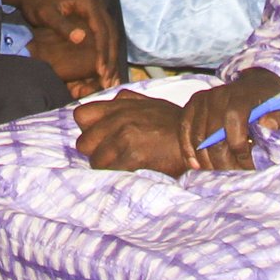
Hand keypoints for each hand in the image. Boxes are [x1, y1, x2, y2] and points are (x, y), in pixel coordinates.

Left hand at [6, 0, 120, 96]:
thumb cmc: (37, 3)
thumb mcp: (46, 15)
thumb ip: (62, 26)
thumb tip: (81, 38)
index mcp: (88, 2)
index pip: (101, 29)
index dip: (102, 51)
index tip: (101, 70)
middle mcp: (97, 3)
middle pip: (111, 33)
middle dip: (111, 56)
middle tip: (108, 79)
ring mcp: (97, 9)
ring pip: (111, 35)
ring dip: (110, 55)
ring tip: (108, 77)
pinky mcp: (94, 16)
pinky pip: (105, 34)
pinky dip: (106, 50)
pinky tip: (103, 66)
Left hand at [71, 90, 190, 174]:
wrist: (198, 137)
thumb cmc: (175, 123)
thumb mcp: (149, 103)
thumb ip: (126, 102)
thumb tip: (110, 102)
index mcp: (120, 105)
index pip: (81, 116)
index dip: (88, 131)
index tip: (100, 140)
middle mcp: (119, 120)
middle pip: (84, 143)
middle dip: (96, 153)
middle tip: (114, 157)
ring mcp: (125, 138)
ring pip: (96, 162)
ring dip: (108, 168)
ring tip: (125, 167)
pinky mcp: (134, 157)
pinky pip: (111, 173)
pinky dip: (119, 177)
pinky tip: (132, 174)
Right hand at [177, 69, 279, 171]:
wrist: (259, 84)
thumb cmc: (274, 103)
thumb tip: (267, 124)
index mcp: (243, 95)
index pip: (233, 121)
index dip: (238, 146)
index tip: (247, 163)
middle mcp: (219, 94)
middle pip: (212, 133)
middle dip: (221, 160)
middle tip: (232, 176)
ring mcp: (204, 98)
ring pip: (197, 135)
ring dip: (205, 160)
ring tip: (216, 175)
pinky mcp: (194, 104)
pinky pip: (184, 129)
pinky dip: (188, 149)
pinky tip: (196, 165)